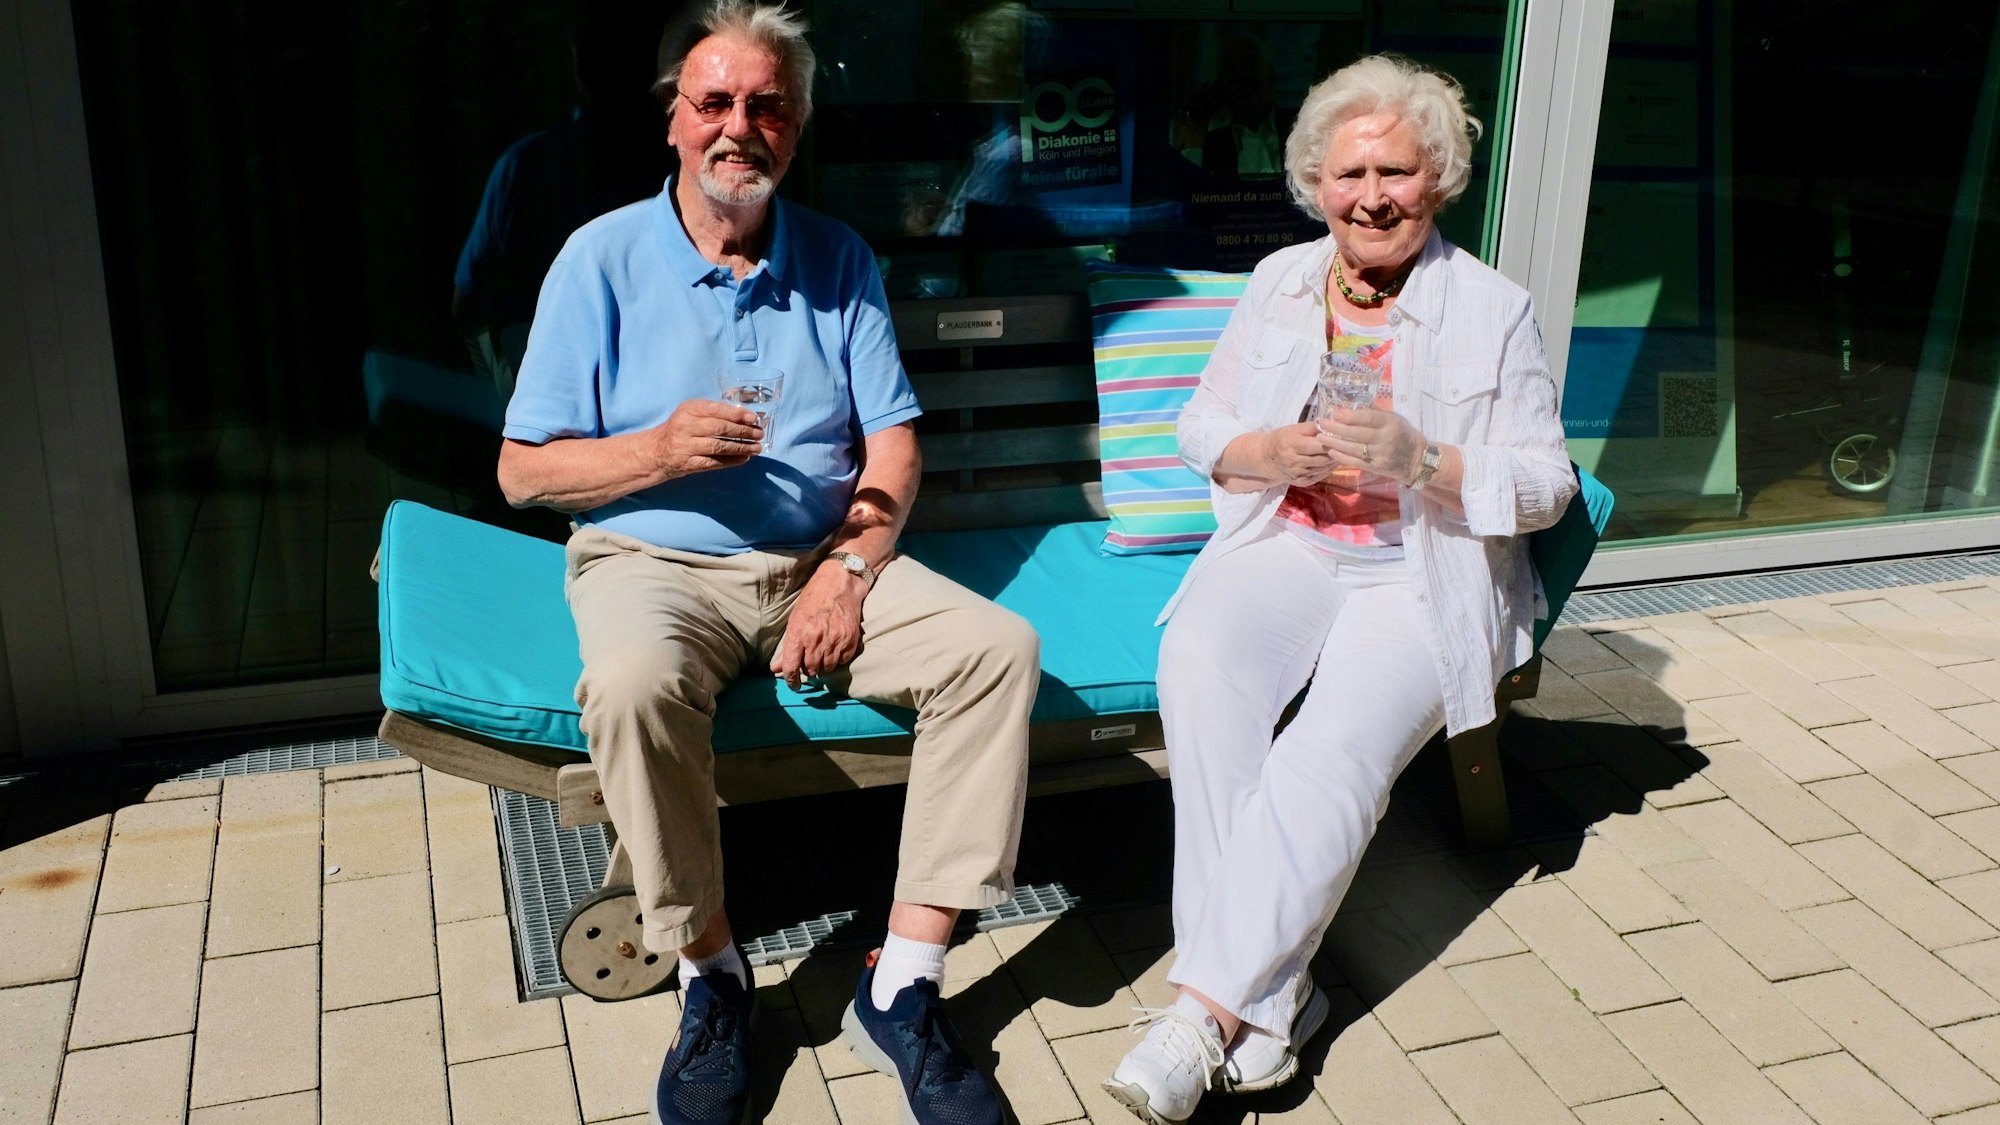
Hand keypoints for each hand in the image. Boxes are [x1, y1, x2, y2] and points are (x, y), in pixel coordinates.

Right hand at [649, 400, 764, 478]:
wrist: (657, 451)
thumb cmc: (681, 429)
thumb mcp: (693, 413)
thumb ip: (716, 411)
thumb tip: (748, 416)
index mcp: (688, 409)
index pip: (715, 409)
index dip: (736, 414)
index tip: (753, 418)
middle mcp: (685, 426)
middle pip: (718, 428)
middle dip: (742, 432)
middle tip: (759, 434)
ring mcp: (685, 446)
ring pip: (717, 447)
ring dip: (740, 448)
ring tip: (757, 448)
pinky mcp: (688, 463)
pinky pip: (713, 462)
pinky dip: (731, 461)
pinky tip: (744, 458)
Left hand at [770, 563, 866, 689]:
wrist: (840, 583)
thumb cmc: (814, 599)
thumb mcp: (794, 620)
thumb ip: (787, 647)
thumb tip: (776, 668)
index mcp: (799, 634)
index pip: (791, 667)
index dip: (791, 680)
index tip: (794, 685)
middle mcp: (816, 639)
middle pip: (811, 670)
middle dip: (809, 669)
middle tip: (810, 660)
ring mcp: (835, 640)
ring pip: (827, 668)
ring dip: (823, 665)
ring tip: (822, 653)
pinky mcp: (850, 640)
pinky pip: (842, 661)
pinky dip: (838, 659)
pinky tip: (835, 648)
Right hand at [1260, 423, 1340, 485]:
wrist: (1266, 459)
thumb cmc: (1281, 439)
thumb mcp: (1293, 429)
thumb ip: (1312, 427)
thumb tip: (1331, 422)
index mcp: (1292, 445)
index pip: (1318, 445)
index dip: (1333, 441)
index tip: (1345, 436)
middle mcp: (1294, 461)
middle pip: (1322, 458)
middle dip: (1337, 452)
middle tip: (1350, 445)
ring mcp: (1298, 474)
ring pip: (1323, 468)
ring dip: (1335, 461)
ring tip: (1345, 453)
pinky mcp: (1301, 482)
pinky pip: (1320, 475)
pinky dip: (1329, 468)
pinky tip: (1334, 461)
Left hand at [1317, 407, 1427, 484]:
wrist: (1417, 461)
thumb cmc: (1404, 435)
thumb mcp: (1395, 419)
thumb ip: (1376, 412)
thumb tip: (1354, 402)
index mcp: (1390, 424)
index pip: (1368, 418)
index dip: (1350, 416)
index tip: (1335, 413)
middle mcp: (1385, 439)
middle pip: (1357, 433)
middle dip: (1336, 428)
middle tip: (1321, 423)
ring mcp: (1380, 455)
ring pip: (1354, 448)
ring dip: (1335, 443)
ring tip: (1320, 437)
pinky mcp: (1376, 468)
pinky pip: (1356, 462)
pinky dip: (1342, 457)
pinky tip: (1330, 451)